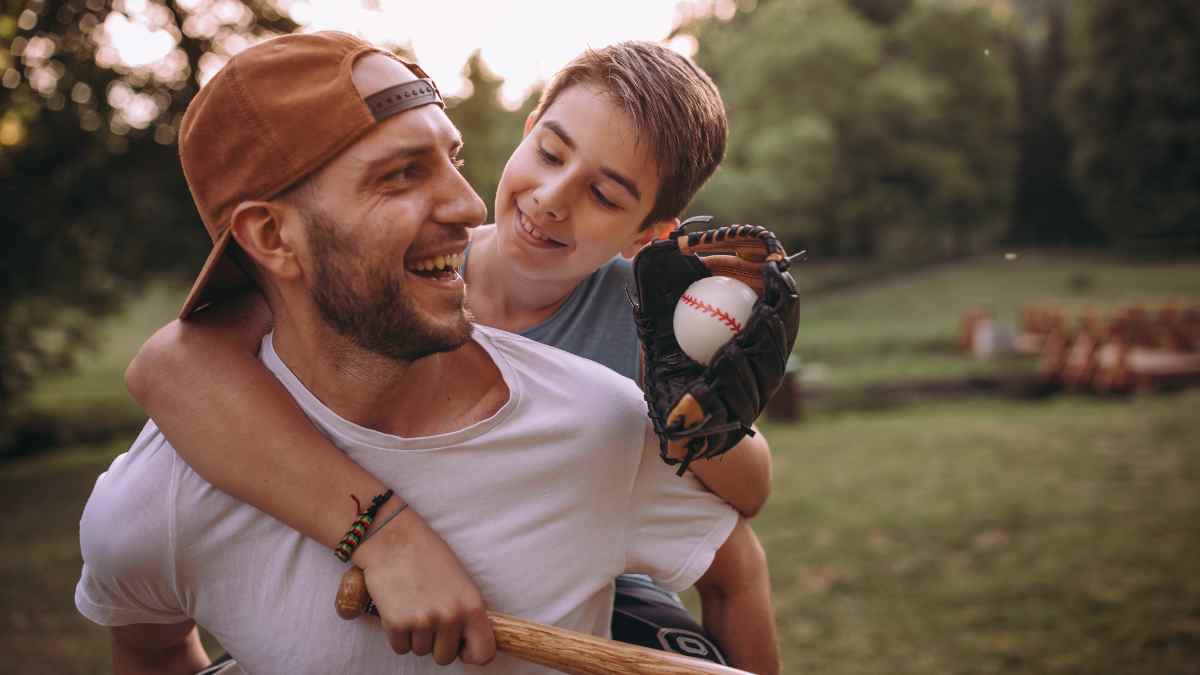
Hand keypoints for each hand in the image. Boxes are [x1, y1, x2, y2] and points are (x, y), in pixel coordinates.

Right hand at [352, 509, 495, 665]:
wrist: (394, 539)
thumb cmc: (429, 556)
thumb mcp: (462, 582)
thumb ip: (467, 613)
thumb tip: (467, 643)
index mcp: (473, 606)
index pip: (483, 654)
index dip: (471, 653)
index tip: (462, 647)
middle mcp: (451, 617)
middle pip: (445, 658)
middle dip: (436, 643)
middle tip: (429, 617)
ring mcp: (424, 621)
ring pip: (420, 652)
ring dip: (415, 637)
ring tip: (413, 606)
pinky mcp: (397, 624)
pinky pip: (400, 648)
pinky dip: (397, 635)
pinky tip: (398, 610)